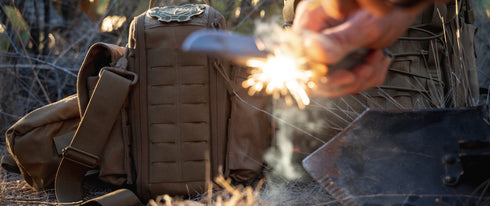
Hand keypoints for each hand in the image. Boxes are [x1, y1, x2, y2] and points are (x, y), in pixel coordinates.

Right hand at [292, 0, 430, 96]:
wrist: (401, 8)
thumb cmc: (386, 7)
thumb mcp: (364, 25)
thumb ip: (338, 40)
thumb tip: (313, 51)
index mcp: (312, 21)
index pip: (300, 55)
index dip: (318, 73)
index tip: (346, 76)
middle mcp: (315, 36)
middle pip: (315, 74)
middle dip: (346, 78)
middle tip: (367, 68)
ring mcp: (326, 50)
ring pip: (332, 82)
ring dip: (360, 78)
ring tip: (377, 59)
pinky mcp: (338, 60)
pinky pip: (345, 82)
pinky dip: (365, 77)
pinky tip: (376, 61)